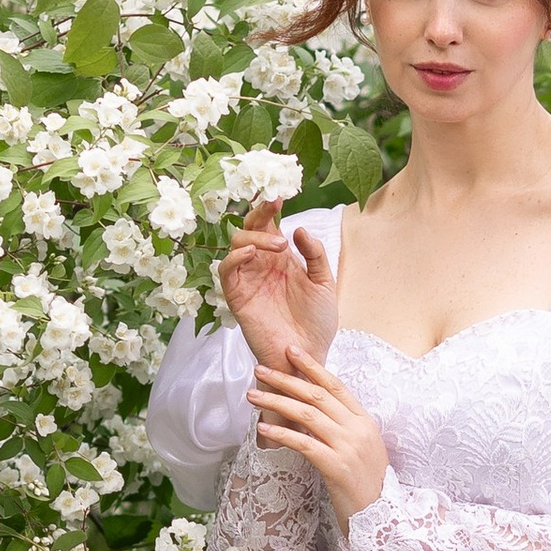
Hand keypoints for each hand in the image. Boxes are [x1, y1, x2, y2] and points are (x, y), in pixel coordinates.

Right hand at [218, 197, 336, 371]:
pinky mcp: (238, 298)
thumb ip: (314, 255)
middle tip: (275, 206)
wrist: (309, 356)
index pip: (269, 225)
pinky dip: (234, 257)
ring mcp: (249, 280)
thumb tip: (298, 228)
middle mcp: (262, 266)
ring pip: (236, 245)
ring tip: (278, 244)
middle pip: (248, 229)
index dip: (270, 208)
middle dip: (259, 214)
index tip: (281, 194)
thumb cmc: (318, 323)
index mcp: (282, 259)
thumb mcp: (324, 283)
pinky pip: (226, 271)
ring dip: (254, 237)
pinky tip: (252, 254)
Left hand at [248, 351, 388, 529]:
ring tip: (253, 395)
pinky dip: (282, 433)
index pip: (335, 385)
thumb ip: (341, 428)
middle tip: (260, 369)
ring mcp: (348, 447)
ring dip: (276, 402)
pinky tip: (263, 428)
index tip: (290, 351)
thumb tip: (311, 411)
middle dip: (286, 379)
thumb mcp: (360, 448)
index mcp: (364, 421)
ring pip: (307, 415)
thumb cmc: (366, 485)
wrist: (383, 517)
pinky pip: (304, 444)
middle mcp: (357, 429)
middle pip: (316, 395)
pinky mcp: (336, 467)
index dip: (311, 367)